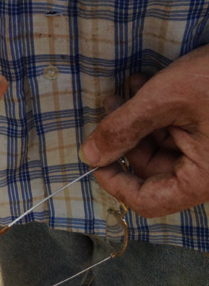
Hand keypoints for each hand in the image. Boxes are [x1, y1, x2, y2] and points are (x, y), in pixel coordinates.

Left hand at [80, 44, 208, 217]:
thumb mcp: (163, 99)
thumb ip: (122, 128)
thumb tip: (90, 155)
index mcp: (204, 178)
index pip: (149, 201)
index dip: (114, 183)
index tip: (94, 157)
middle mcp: (208, 171)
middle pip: (149, 169)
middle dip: (125, 136)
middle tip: (110, 103)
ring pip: (158, 146)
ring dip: (136, 118)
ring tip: (127, 88)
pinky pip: (174, 131)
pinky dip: (155, 111)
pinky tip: (143, 84)